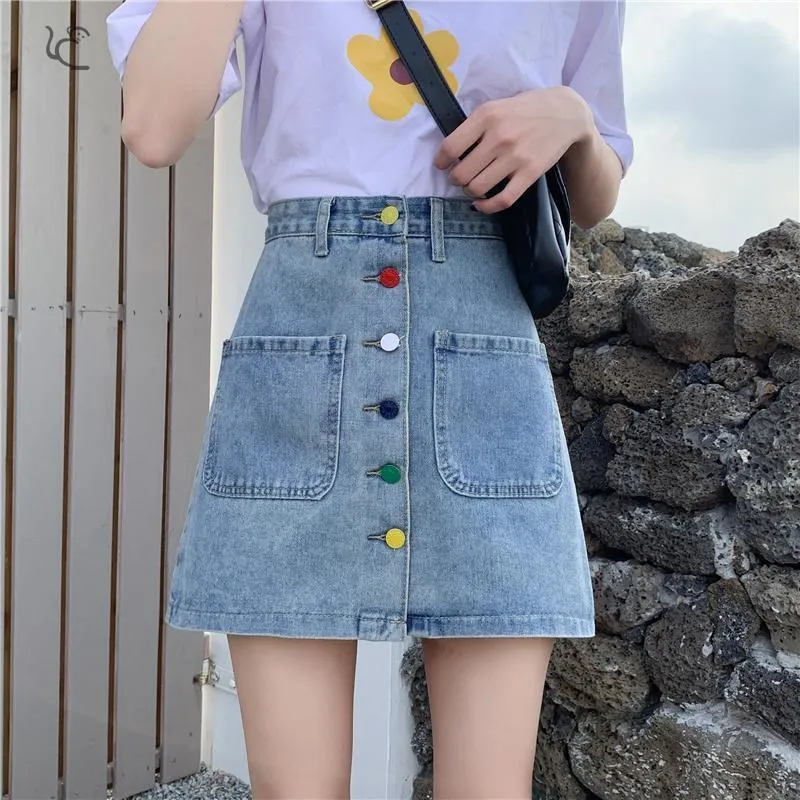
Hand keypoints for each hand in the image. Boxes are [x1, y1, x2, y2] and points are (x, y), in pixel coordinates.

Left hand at [433, 86, 593, 213]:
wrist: (565, 113)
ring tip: (472, 187)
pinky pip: (502, 200)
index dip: (440, 162)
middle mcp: (499, 137)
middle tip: (459, 177)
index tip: (441, 166)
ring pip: (477, 188)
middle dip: (455, 179)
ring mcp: (515, 157)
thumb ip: (475, 125)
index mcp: (487, 116)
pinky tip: (481, 204)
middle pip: (461, 173)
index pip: (450, 147)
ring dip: (470, 192)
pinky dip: (487, 207)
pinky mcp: (529, 173)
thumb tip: (450, 151)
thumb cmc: (525, 110)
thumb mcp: (497, 106)